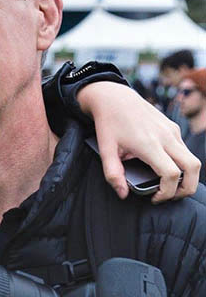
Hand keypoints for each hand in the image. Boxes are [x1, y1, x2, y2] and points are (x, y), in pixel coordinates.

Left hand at [78, 81, 198, 202]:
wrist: (114, 97)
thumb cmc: (108, 123)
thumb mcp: (104, 149)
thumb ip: (113, 173)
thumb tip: (123, 194)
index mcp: (148, 144)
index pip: (171, 174)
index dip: (167, 192)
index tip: (154, 198)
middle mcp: (165, 137)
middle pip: (193, 168)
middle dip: (187, 188)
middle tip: (170, 196)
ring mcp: (172, 131)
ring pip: (192, 159)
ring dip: (186, 176)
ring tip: (168, 186)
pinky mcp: (173, 127)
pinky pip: (185, 150)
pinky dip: (182, 163)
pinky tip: (165, 168)